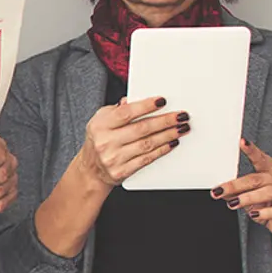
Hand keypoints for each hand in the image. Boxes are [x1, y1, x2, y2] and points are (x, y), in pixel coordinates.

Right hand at [73, 96, 189, 186]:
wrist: (91, 169)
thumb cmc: (99, 140)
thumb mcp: (101, 120)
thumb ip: (118, 110)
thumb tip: (135, 100)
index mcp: (100, 126)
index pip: (126, 113)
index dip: (146, 106)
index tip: (162, 101)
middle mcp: (105, 142)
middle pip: (141, 129)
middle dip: (165, 121)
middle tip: (180, 116)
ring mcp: (113, 158)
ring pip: (147, 144)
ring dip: (168, 135)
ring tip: (181, 128)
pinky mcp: (122, 171)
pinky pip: (147, 159)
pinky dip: (162, 150)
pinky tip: (171, 143)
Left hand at [217, 139, 271, 256]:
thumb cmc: (269, 202)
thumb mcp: (251, 194)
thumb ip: (238, 191)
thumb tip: (221, 191)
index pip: (260, 158)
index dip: (251, 150)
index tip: (242, 142)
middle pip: (257, 178)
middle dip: (235, 185)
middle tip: (219, 191)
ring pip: (268, 192)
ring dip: (247, 198)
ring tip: (233, 204)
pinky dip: (264, 212)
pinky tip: (254, 214)